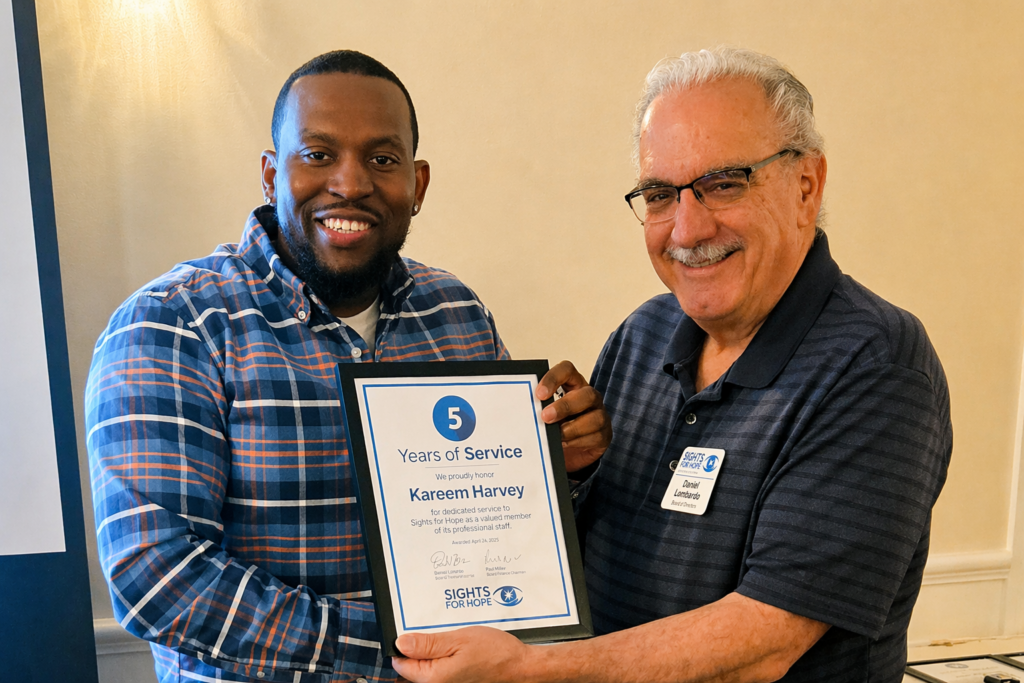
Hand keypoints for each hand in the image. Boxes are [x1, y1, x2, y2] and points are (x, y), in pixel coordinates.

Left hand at [392, 626, 528, 682]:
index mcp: (434, 678)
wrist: (521, 668)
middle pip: (415, 669)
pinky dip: (447, 660)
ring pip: (430, 669)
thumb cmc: (495, 653)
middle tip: (440, 635)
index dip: (406, 644)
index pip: (403, 664)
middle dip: (422, 649)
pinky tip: (460, 650)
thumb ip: (427, 643)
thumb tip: (401, 643)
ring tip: (454, 642)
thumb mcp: (458, 640)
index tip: (415, 632)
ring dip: (436, 654)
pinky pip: (443, 672)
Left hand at [536, 360, 610, 471]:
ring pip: (595, 418)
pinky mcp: (603, 435)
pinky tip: (564, 444)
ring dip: (573, 428)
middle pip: (586, 394)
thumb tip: (518, 406)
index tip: (539, 394)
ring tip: (556, 436)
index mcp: (572, 384)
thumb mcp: (543, 413)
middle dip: (565, 406)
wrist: (567, 452)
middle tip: (545, 417)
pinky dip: (578, 441)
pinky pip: (596, 437)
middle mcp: (589, 397)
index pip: (566, 370)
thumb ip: (535, 407)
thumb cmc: (554, 427)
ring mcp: (599, 415)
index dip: (553, 378)